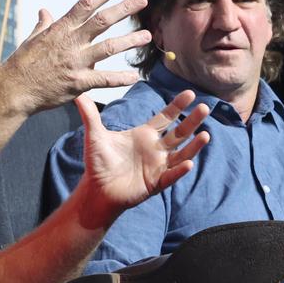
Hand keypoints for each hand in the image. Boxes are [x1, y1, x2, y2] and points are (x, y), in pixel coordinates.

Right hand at [0, 0, 150, 114]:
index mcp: (60, 30)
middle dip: (124, 8)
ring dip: (129, 41)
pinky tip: (135, 77)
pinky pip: (104, 80)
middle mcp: (70, 43)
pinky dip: (120, 78)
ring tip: (147, 36)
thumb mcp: (32, 40)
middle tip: (143, 0)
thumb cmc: (21, 65)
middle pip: (102, 21)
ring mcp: (75, 63)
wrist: (13, 90)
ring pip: (108, 48)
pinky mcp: (78, 83)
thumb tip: (44, 11)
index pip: (86, 4)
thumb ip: (43, 25)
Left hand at [75, 91, 209, 228]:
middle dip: (192, 120)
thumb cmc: (98, 163)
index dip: (177, 106)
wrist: (96, 189)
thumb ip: (89, 115)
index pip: (165, 117)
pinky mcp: (156, 183)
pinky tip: (188, 163)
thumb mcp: (95, 136)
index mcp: (144, 135)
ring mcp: (158, 166)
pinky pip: (171, 176)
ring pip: (181, 154)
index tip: (190, 93)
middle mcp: (155, 149)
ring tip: (205, 135)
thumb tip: (78, 94)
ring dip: (194, 146)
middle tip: (205, 107)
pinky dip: (180, 171)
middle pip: (179, 132)